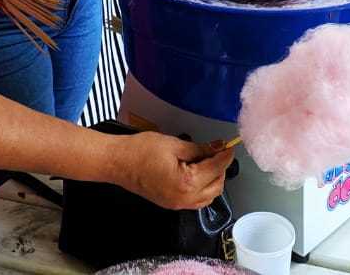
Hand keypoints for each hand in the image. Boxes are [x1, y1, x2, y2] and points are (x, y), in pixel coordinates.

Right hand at [114, 133, 235, 209]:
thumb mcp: (174, 144)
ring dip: (213, 180)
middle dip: (220, 168)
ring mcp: (178, 204)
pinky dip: (203, 188)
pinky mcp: (171, 204)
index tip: (230, 145)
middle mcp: (185, 198)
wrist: (119, 162)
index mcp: (187, 182)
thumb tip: (218, 147)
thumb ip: (200, 148)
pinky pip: (196, 200)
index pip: (216, 169)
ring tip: (207, 160)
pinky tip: (197, 172)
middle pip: (216, 186)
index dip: (225, 156)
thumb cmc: (142, 150)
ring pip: (208, 196)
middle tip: (217, 150)